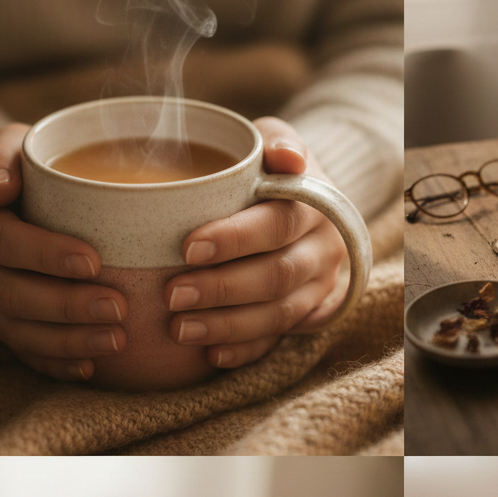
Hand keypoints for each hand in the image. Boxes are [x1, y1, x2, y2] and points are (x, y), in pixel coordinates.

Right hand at [0, 123, 126, 381]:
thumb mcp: (14, 144)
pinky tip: (91, 366)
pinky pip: (22, 353)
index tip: (95, 262)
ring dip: (70, 341)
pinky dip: (56, 363)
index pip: (2, 242)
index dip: (47, 256)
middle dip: (67, 306)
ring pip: (17, 331)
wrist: (8, 195)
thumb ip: (4, 156)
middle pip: (11, 295)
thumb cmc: (27, 166)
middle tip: (119, 309)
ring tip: (118, 340)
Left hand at [165, 117, 348, 369]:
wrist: (300, 200)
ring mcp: (320, 287)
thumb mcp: (271, 141)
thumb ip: (275, 141)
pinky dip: (245, 350)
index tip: (188, 248)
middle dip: (222, 289)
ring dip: (228, 326)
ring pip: (279, 314)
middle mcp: (324, 250)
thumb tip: (287, 158)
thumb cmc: (267, 168)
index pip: (278, 223)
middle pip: (277, 276)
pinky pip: (279, 340)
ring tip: (180, 329)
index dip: (235, 238)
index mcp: (315, 204)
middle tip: (172, 296)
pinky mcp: (308, 315)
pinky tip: (210, 356)